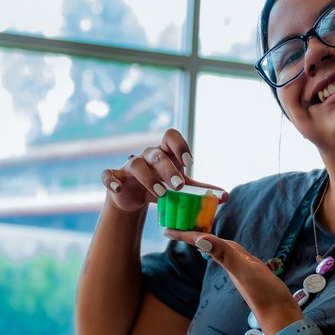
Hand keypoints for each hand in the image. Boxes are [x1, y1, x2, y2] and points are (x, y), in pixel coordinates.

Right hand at [101, 127, 228, 213]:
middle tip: (179, 186)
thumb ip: (200, 190)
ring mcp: (129, 166)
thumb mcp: (181, 189)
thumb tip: (226, 195)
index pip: (170, 136)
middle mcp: (147, 156)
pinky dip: (112, 180)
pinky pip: (108, 174)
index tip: (189, 163)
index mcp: (164, 153)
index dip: (179, 145)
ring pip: (137, 164)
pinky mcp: (116, 178)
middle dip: (168, 170)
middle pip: (157, 155)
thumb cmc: (161, 187)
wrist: (134, 198)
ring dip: (149, 179)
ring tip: (162, 194)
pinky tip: (119, 188)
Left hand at [165, 229, 302, 334]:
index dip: (185, 235)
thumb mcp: (245, 271)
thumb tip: (200, 240)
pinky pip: (234, 255)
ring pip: (220, 249)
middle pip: (208, 244)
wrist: (281, 316)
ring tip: (198, 230)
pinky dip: (227, 248)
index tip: (166, 230)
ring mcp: (241, 269)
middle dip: (192, 233)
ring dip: (209, 239)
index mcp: (226, 261)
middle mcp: (231, 264)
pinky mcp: (252, 273)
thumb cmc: (264, 294)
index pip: (201, 243)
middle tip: (178, 223)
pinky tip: (227, 249)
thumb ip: (225, 255)